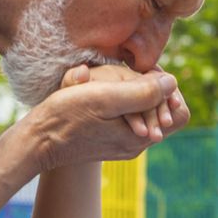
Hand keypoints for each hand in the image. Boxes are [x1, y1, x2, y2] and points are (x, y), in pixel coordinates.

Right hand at [0, 65, 184, 217]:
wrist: (37, 141)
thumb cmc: (66, 117)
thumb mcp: (104, 98)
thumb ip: (142, 91)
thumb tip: (172, 81)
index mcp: (141, 138)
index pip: (180, 114)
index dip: (171, 91)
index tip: (148, 75)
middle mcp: (137, 145)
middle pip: (165, 111)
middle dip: (152, 88)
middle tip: (130, 72)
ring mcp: (124, 143)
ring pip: (146, 112)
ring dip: (134, 92)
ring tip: (112, 80)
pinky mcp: (110, 139)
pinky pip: (128, 116)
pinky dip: (120, 100)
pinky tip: (102, 91)